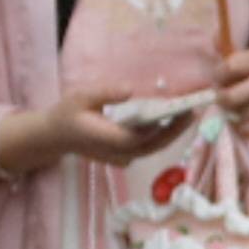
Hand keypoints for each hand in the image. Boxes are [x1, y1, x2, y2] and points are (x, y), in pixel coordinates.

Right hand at [0, 92, 188, 178]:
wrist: (56, 136)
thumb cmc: (67, 113)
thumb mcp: (80, 96)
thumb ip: (104, 93)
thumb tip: (130, 90)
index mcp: (104, 139)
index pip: (137, 138)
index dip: (160, 128)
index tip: (178, 111)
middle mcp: (116, 153)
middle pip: (151, 147)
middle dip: (174, 130)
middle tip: (192, 110)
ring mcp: (121, 159)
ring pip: (152, 149)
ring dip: (171, 134)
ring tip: (188, 114)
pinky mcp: (125, 157)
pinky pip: (147, 148)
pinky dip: (161, 136)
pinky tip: (173, 120)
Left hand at [210, 44, 248, 148]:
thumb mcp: (245, 62)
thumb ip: (226, 51)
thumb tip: (214, 36)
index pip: (229, 67)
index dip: (217, 76)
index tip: (218, 78)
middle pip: (230, 97)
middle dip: (221, 100)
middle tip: (221, 98)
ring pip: (236, 114)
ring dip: (232, 114)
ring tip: (238, 107)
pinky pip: (245, 128)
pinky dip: (241, 127)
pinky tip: (246, 119)